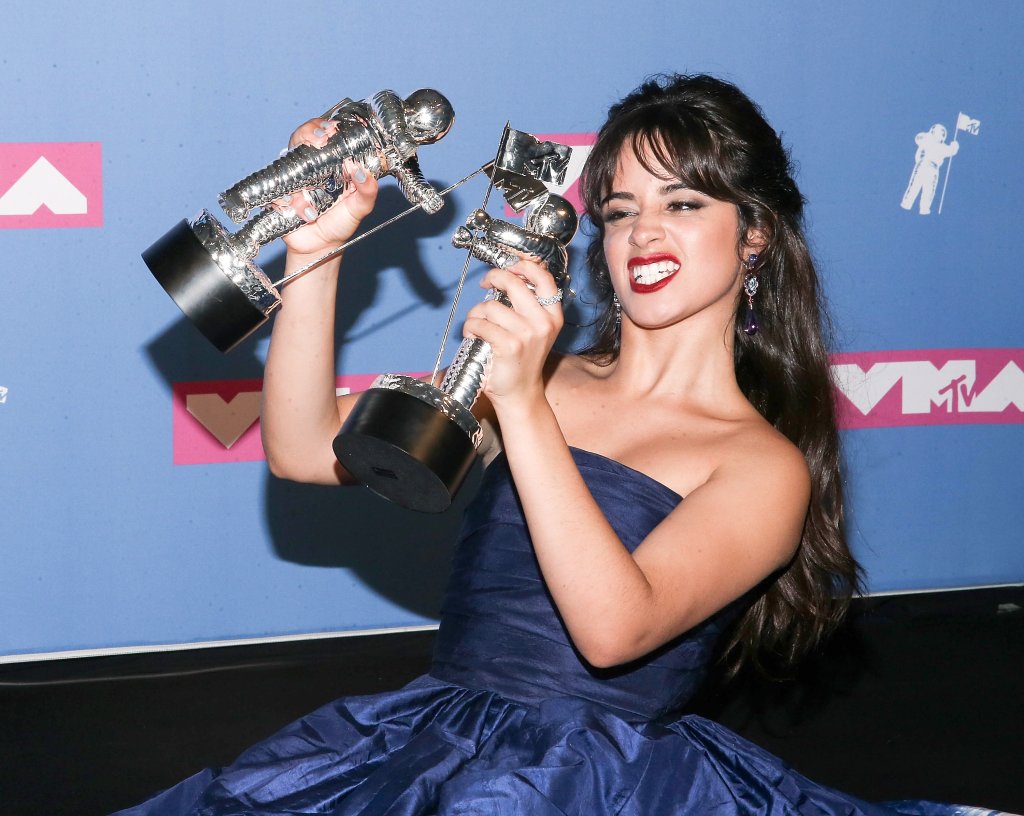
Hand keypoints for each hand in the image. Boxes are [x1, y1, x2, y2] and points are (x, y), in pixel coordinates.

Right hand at [277, 118, 378, 256]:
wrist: (321, 247)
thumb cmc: (340, 223)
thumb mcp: (360, 208)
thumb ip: (367, 191)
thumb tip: (363, 173)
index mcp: (330, 163)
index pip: (325, 134)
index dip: (326, 127)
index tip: (332, 129)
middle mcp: (310, 166)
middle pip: (302, 137)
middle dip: (308, 134)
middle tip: (320, 141)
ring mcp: (293, 179)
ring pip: (286, 160)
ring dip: (299, 171)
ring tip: (310, 189)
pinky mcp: (279, 195)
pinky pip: (278, 191)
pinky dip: (292, 202)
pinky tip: (306, 213)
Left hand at [462, 258, 562, 404]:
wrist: (519, 392)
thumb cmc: (522, 359)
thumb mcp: (535, 329)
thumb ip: (527, 305)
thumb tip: (508, 275)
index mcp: (553, 315)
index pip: (543, 278)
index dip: (523, 266)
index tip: (509, 267)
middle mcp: (543, 322)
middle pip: (513, 283)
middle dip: (493, 278)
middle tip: (485, 284)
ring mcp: (526, 334)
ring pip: (490, 306)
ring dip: (476, 314)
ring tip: (478, 325)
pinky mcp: (508, 345)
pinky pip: (480, 324)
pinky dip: (470, 329)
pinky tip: (474, 337)